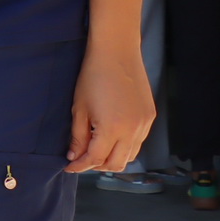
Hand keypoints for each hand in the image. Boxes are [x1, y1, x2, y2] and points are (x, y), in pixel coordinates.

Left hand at [65, 42, 154, 172]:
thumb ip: (78, 136)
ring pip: (130, 156)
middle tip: (81, 159)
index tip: (69, 167)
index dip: (80, 166)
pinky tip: (111, 137)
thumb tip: (74, 157)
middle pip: (116, 164)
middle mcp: (132, 131)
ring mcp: (144, 125)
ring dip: (112, 158)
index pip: (96, 159)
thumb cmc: (93, 77)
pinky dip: (124, 146)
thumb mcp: (79, 108)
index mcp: (112, 129)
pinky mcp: (150, 117)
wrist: (117, 53)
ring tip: (96, 149)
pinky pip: (138, 142)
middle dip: (97, 166)